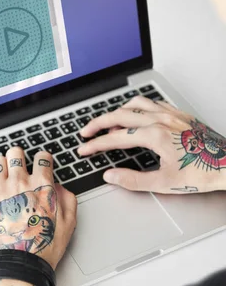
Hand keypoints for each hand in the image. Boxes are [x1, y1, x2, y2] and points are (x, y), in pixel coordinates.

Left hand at [0, 147, 76, 269]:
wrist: (21, 263)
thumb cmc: (44, 245)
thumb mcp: (69, 222)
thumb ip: (67, 198)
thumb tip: (57, 187)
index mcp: (41, 185)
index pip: (42, 157)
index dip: (43, 159)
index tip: (41, 164)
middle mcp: (19, 182)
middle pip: (15, 153)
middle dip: (18, 158)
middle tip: (19, 167)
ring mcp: (0, 190)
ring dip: (0, 166)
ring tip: (3, 176)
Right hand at [78, 96, 225, 193]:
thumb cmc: (202, 173)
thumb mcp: (164, 183)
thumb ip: (133, 180)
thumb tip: (111, 176)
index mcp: (154, 136)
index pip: (115, 138)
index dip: (95, 145)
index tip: (84, 149)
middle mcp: (160, 120)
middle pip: (119, 115)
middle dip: (98, 123)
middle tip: (86, 132)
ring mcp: (170, 114)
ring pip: (135, 104)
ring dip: (117, 111)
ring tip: (107, 122)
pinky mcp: (179, 114)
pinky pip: (152, 103)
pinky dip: (137, 106)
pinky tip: (135, 114)